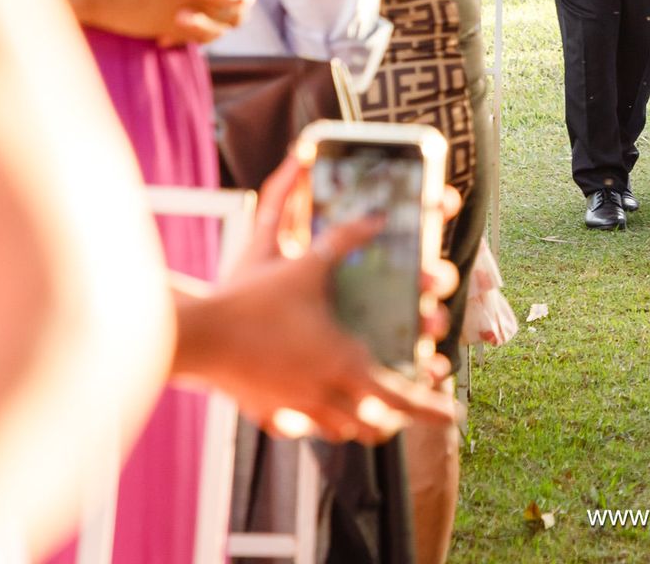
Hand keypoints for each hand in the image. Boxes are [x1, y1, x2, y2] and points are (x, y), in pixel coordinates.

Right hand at [176, 157, 462, 444]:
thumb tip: (377, 217)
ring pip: (339, 431)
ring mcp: (295, 409)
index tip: (452, 416)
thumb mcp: (302, 266)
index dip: (430, 409)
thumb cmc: (253, 300)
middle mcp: (326, 395)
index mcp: (345, 363)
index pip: (400, 398)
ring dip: (358, 422)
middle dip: (395, 418)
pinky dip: (315, 421)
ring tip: (365, 410)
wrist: (197, 335)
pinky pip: (300, 427)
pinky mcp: (267, 413)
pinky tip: (312, 410)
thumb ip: (343, 241)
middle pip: (374, 424)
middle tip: (405, 407)